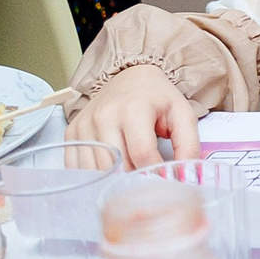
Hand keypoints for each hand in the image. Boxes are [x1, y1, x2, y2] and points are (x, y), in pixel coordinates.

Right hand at [72, 66, 196, 168]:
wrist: (129, 77)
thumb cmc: (156, 97)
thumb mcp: (181, 113)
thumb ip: (188, 144)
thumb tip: (185, 175)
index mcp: (133, 109)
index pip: (142, 154)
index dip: (155, 172)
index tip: (164, 180)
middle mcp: (104, 117)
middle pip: (117, 166)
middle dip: (135, 179)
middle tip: (148, 181)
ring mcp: (84, 126)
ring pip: (97, 170)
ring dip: (114, 180)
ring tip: (130, 175)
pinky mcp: (71, 133)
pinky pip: (77, 167)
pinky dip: (94, 176)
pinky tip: (109, 172)